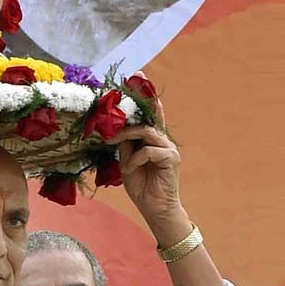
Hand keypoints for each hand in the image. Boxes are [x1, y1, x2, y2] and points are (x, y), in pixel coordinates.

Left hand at [108, 72, 188, 242]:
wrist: (154, 209)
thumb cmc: (141, 186)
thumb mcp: (126, 162)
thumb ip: (125, 144)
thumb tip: (116, 129)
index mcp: (152, 139)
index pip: (149, 113)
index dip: (145, 94)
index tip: (138, 76)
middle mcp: (162, 140)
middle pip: (148, 117)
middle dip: (135, 105)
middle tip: (119, 99)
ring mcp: (168, 148)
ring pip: (146, 131)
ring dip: (127, 136)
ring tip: (113, 141)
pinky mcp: (171, 158)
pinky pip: (149, 150)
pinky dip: (136, 158)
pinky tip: (130, 169)